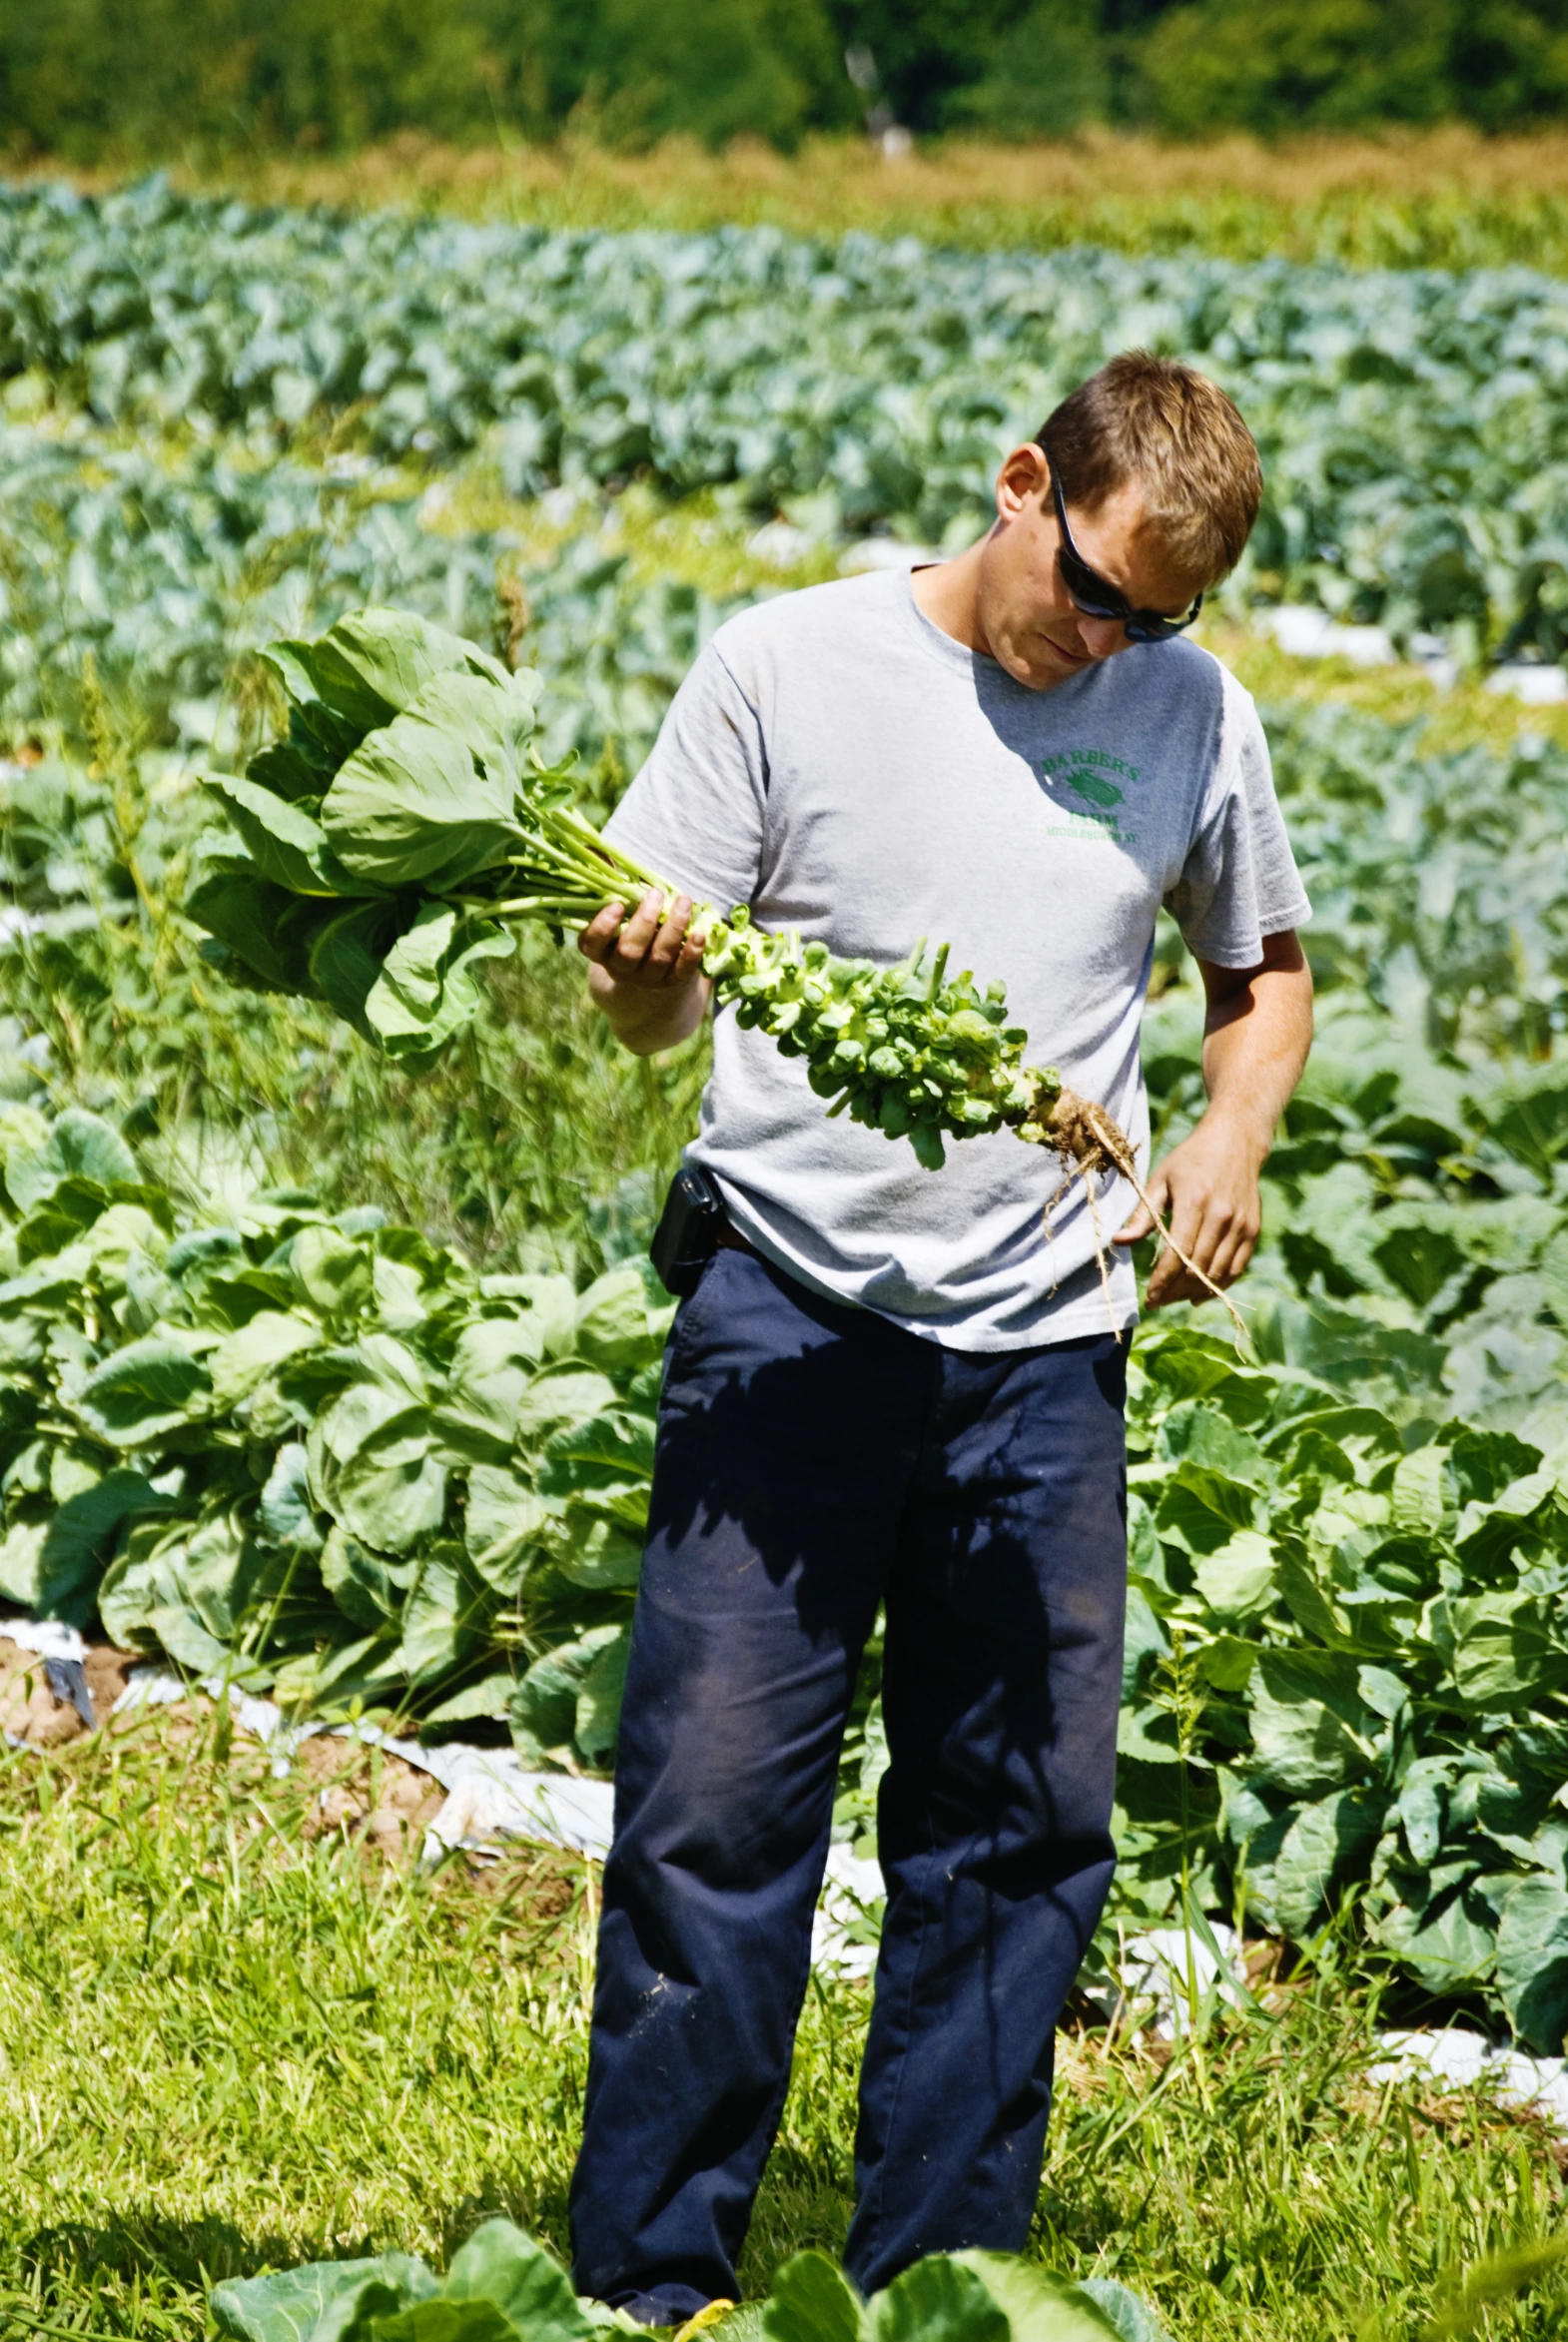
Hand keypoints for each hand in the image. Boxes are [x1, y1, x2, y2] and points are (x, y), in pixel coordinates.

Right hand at [578, 888, 706, 987]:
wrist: (647, 972)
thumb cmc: (629, 928)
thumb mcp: (616, 910)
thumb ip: (609, 883)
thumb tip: (598, 850)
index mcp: (601, 950)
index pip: (593, 944)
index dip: (603, 927)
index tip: (617, 905)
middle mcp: (621, 968)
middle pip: (629, 951)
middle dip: (644, 922)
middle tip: (655, 894)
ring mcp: (647, 978)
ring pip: (659, 958)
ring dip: (673, 928)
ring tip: (684, 901)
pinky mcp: (671, 982)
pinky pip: (682, 971)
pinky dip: (692, 952)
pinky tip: (700, 932)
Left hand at [1112, 1111, 1266, 1310]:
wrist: (1235, 1142)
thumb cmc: (1190, 1161)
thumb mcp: (1160, 1181)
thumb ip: (1142, 1215)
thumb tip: (1118, 1242)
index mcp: (1194, 1202)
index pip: (1178, 1254)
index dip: (1162, 1281)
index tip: (1149, 1297)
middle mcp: (1221, 1216)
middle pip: (1197, 1269)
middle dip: (1174, 1292)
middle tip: (1157, 1301)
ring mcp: (1241, 1225)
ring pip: (1217, 1274)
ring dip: (1194, 1293)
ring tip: (1173, 1298)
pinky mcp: (1252, 1230)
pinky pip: (1236, 1268)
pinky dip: (1219, 1286)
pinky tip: (1199, 1294)